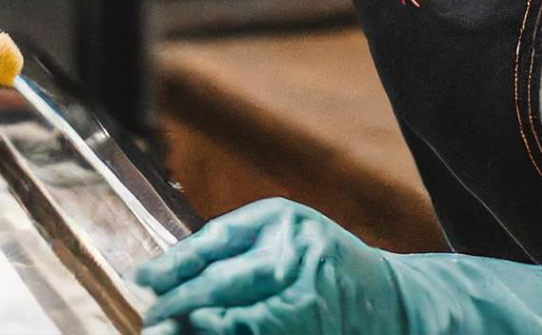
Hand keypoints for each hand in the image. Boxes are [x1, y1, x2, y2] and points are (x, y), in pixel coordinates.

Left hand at [133, 199, 541, 334]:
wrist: (396, 300)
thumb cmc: (331, 269)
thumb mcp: (288, 241)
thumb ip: (241, 250)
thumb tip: (173, 273)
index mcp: (283, 218)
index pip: (216, 240)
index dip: (176, 263)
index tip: (146, 279)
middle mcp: (296, 248)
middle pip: (222, 280)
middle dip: (180, 302)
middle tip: (150, 317)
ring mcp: (307, 289)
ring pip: (237, 317)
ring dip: (200, 327)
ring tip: (170, 332)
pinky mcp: (311, 320)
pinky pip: (259, 332)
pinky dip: (231, 334)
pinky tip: (211, 333)